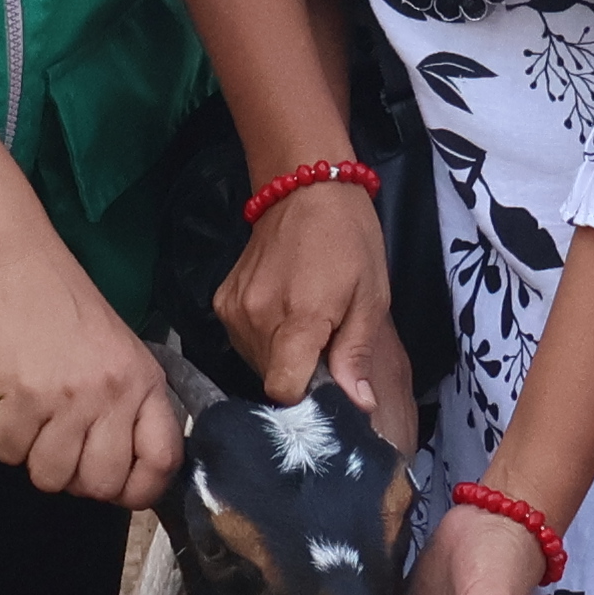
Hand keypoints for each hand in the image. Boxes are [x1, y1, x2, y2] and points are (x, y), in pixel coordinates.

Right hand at [0, 247, 181, 506]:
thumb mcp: (119, 353)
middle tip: (60, 450)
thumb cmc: (65, 309)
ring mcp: (72, 398)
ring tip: (33, 426)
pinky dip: (5, 441)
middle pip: (101, 483)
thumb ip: (128, 406)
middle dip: (75, 479)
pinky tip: (9, 409)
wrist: (15, 265)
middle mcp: (116, 394)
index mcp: (146, 383)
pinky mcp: (26, 397)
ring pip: (51, 476)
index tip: (115, 486)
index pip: (163, 462)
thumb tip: (117, 471)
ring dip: (35, 461)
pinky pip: (11, 453)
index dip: (139, 489)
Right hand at [215, 181, 414, 442]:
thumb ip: (356, 354)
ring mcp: (233, 309)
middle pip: (271, 378)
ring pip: (256, 361)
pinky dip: (263, 337)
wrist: (304, 189)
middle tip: (325, 346)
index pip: (283, 390)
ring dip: (281, 356)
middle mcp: (257, 318)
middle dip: (299, 374)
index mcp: (298, 319)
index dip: (306, 397)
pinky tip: (283, 312)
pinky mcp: (222, 300)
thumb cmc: (349, 240)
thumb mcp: (370, 297)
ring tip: (306, 324)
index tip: (327, 386)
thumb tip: (358, 406)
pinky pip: (242, 340)